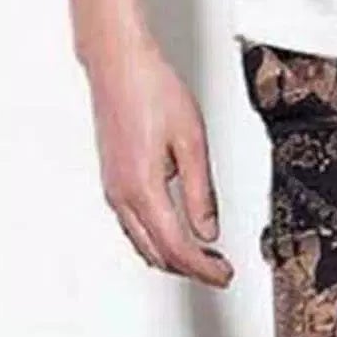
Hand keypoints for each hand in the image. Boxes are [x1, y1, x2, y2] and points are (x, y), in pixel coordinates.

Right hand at [85, 36, 232, 287]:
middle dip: (191, 269)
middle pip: (158, 254)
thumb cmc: (151, 89)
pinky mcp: (112, 182)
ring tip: (204, 257)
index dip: (204, 268)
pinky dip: (156, 241)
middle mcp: (122, 194)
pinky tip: (176, 236)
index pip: (177, 247)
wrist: (117, 62)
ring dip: (173, 257)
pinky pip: (133, 228)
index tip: (225, 275)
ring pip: (143, 245)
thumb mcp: (192, 141)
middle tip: (220, 270)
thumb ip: (201, 193)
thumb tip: (209, 232)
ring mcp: (113, 190)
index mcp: (143, 187)